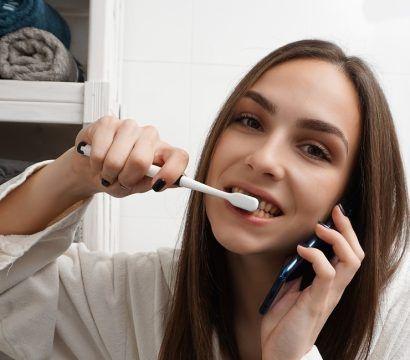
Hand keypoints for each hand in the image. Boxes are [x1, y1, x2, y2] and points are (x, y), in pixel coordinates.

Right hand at [69, 116, 188, 197]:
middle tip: (120, 180)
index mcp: (163, 152)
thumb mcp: (137, 186)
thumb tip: (179, 182)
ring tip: (108, 172)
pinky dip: (96, 164)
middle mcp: (150, 136)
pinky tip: (98, 161)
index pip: (179, 157)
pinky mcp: (108, 122)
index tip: (157, 185)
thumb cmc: (119, 176)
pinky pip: (99, 152)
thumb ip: (154, 183)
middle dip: (125, 178)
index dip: (171, 172)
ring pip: (117, 159)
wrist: (93, 168)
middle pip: (140, 160)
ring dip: (108, 173)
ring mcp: (129, 127)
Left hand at [260, 204, 364, 359]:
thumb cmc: (285, 323)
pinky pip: (326, 273)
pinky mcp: (316, 302)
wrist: (280, 353)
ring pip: (350, 261)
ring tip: (321, 228)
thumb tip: (294, 252)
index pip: (348, 255)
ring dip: (337, 239)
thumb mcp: (288, 291)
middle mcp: (334, 289)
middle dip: (348, 230)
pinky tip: (302, 249)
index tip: (336, 214)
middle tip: (336, 212)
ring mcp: (327, 295)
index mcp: (328, 285)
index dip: (346, 233)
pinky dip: (315, 256)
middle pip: (356, 254)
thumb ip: (295, 273)